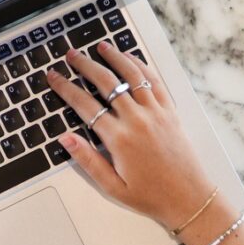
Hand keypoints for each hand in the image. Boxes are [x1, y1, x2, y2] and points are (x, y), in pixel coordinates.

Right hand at [46, 43, 216, 230]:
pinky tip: (131, 58)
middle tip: (72, 55)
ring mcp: (156, 112)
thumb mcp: (112, 186)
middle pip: (106, 82)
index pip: (85, 105)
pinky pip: (154, 81)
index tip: (54, 77)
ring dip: (114, 57)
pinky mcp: (170, 111)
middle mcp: (137, 120)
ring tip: (101, 46)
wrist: (189, 198)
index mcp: (119, 139)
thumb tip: (65, 139)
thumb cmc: (150, 195)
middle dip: (85, 65)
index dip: (66, 88)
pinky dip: (141, 66)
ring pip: (131, 75)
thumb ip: (87, 160)